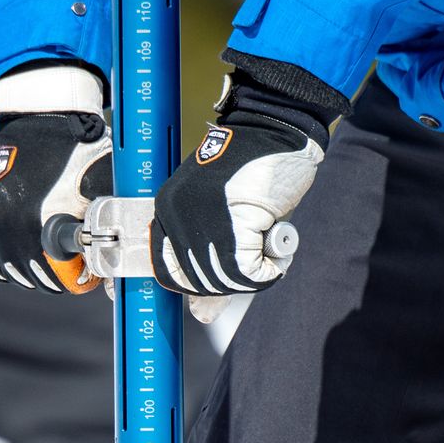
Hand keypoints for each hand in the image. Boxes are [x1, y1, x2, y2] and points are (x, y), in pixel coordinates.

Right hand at [0, 63, 111, 293]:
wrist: (37, 116)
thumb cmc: (75, 150)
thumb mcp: (99, 183)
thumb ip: (107, 221)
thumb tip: (118, 254)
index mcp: (35, 219)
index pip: (55, 275)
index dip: (73, 278)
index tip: (84, 275)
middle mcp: (1, 223)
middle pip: (31, 276)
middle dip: (53, 277)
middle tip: (68, 271)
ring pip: (8, 271)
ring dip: (28, 272)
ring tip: (46, 261)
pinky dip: (3, 264)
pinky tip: (20, 256)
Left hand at [150, 66, 335, 312]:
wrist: (277, 126)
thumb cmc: (254, 170)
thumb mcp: (228, 217)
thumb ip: (212, 263)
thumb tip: (201, 316)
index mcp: (166, 211)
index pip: (166, 272)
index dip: (192, 286)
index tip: (215, 281)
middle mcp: (174, 215)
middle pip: (198, 282)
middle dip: (232, 280)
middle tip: (255, 255)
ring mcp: (200, 218)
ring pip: (224, 280)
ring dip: (254, 273)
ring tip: (269, 244)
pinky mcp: (232, 220)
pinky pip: (249, 271)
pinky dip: (270, 268)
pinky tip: (277, 244)